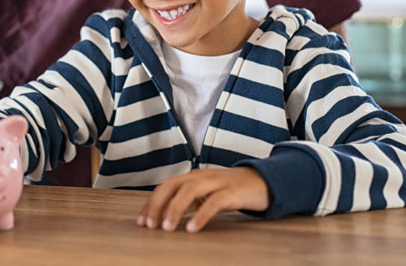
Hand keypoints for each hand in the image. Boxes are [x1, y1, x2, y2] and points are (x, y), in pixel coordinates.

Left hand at [138, 167, 269, 232]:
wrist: (262, 181)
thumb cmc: (231, 190)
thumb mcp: (206, 194)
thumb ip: (189, 202)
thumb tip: (166, 217)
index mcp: (193, 177)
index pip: (166, 186)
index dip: (152, 202)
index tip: (142, 221)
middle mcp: (202, 176)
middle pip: (173, 185)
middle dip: (158, 204)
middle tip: (149, 225)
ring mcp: (217, 182)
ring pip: (190, 190)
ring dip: (175, 209)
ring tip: (167, 228)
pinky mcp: (232, 192)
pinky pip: (214, 202)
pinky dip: (201, 215)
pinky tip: (192, 228)